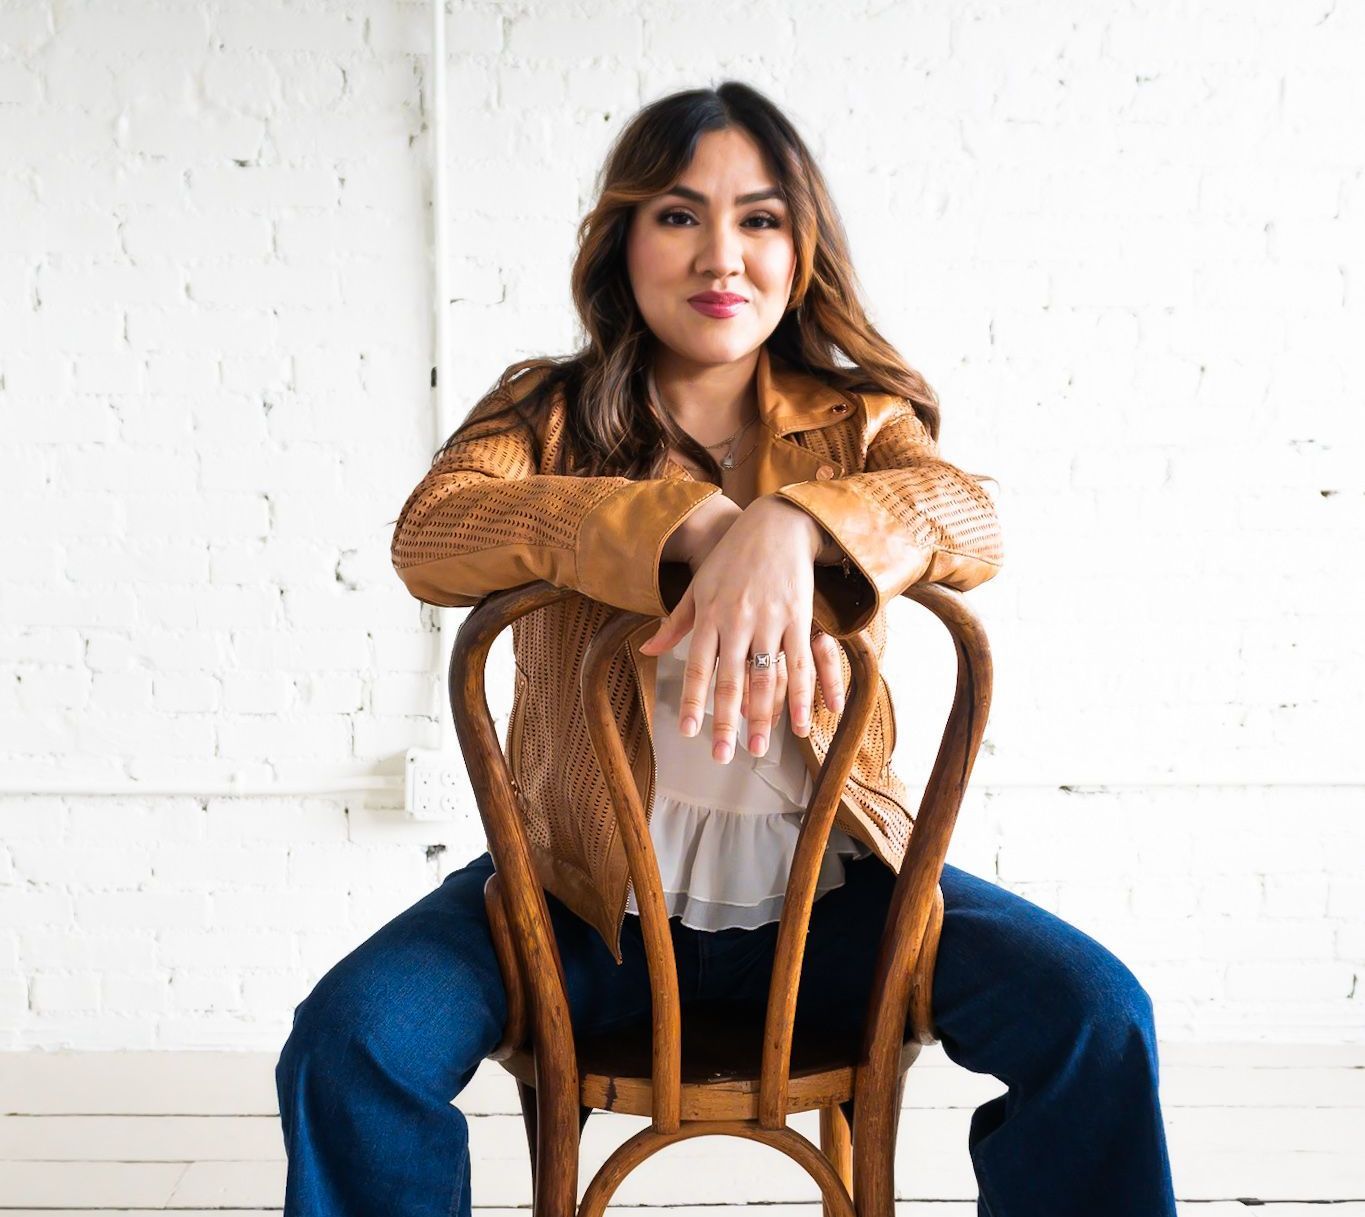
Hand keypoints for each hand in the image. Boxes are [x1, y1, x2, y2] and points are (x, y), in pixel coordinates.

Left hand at [639, 496, 847, 762]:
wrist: (775, 523)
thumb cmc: (732, 557)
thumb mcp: (699, 586)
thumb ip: (676, 622)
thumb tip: (647, 650)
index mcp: (708, 615)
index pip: (697, 666)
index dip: (693, 700)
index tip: (689, 731)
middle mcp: (736, 620)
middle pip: (730, 680)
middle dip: (726, 722)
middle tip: (723, 756)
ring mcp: (769, 619)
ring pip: (765, 677)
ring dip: (763, 717)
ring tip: (759, 749)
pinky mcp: (798, 617)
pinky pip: (799, 663)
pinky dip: (800, 695)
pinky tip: (801, 722)